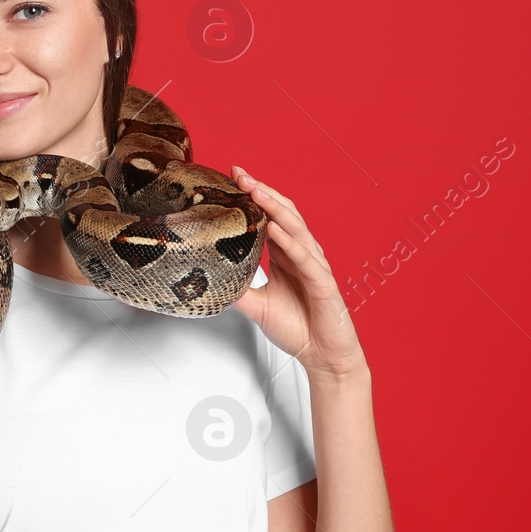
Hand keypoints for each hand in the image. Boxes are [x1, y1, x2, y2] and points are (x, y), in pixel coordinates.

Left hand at [228, 166, 366, 380]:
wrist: (322, 356)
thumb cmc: (298, 328)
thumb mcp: (257, 305)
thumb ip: (237, 288)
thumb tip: (208, 277)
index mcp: (287, 255)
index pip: (270, 217)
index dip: (253, 198)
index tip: (232, 179)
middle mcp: (301, 254)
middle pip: (283, 214)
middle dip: (261, 192)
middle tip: (239, 174)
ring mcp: (314, 266)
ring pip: (295, 228)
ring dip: (274, 207)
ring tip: (254, 190)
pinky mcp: (323, 282)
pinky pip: (305, 258)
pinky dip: (289, 241)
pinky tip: (274, 228)